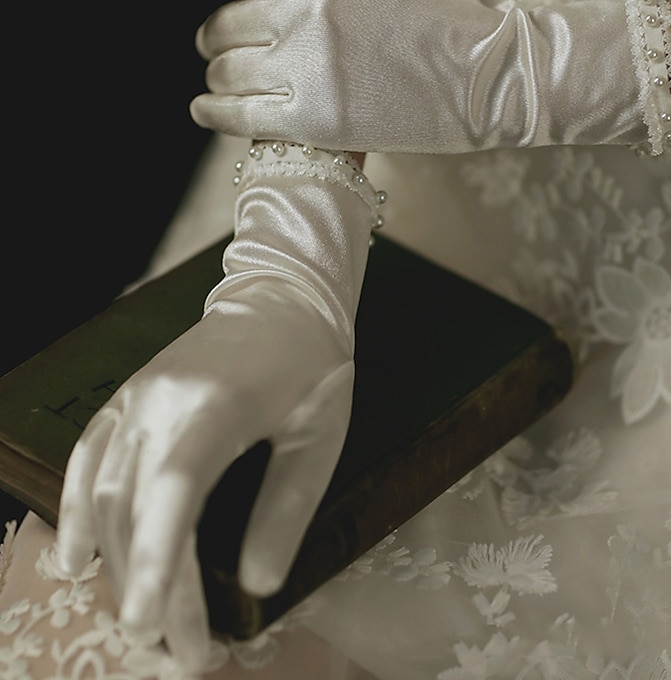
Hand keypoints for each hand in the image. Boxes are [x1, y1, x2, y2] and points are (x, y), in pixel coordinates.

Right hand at [55, 146, 378, 668]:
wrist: (282, 300)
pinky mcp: (128, 397)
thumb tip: (256, 587)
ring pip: (105, 492)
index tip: (157, 627)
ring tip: (142, 626)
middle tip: (178, 654)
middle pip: (136, 507)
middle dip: (149, 587)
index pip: (174, 491)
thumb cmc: (314, 366)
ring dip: (117, 566)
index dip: (158, 562)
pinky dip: (78, 512)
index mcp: (218, 404)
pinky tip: (76, 561)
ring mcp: (136, 396)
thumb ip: (288, 506)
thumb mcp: (321, 435)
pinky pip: (88, 459)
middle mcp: (162, 400)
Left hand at [111, 0, 670, 154]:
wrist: (486, 79)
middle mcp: (306, 14)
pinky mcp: (317, 121)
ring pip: (224, 74)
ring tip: (223, 81)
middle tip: (218, 48)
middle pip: (219, 28)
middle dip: (212, 39)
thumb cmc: (434, 13)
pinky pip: (237, 117)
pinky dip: (212, 113)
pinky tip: (206, 111)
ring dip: (216, 75)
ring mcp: (310, 70)